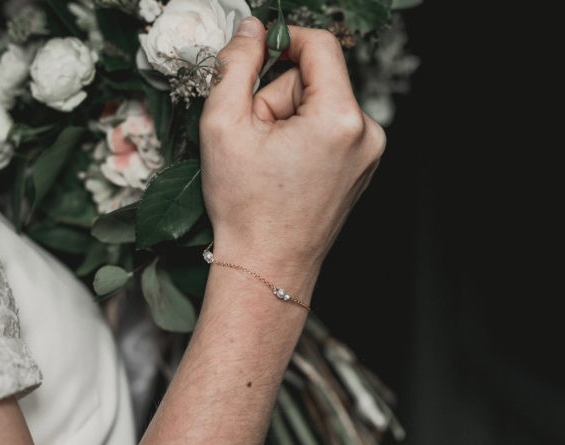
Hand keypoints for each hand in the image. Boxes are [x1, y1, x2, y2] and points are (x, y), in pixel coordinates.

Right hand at [200, 18, 385, 293]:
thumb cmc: (246, 208)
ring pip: (323, 108)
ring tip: (270, 163)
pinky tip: (286, 172)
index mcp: (340, 119)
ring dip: (291, 123)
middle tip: (256, 140)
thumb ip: (235, 64)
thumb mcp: (223, 125)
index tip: (257, 55)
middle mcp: (366, 135)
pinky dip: (305, 142)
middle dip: (280, 99)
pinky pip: (330, 134)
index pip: (319, 45)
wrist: (267, 268)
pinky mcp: (360, 172)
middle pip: (318, 80)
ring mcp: (367, 157)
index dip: (283, 40)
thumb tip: (250, 30)